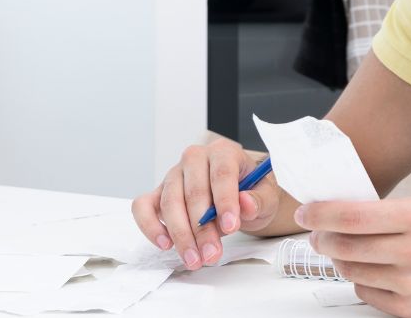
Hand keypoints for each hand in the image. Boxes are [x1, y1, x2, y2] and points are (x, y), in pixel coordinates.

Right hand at [131, 139, 279, 269]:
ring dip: (180, 235)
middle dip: (202, 228)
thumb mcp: (267, 196)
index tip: (231, 226)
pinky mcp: (158, 193)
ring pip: (170, 202)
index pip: (222, 174)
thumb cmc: (252, 193)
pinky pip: (143, 206)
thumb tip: (245, 204)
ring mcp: (173, 175)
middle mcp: (195, 158)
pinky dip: (150, 225)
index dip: (225, 201)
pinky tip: (165, 244)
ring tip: (194, 258)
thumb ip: (259, 200)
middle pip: (194, 192)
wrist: (241, 197)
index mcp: (224, 152)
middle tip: (211, 254)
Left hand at [301, 198, 410, 317]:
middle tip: (317, 231)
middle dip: (322, 237)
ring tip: (346, 248)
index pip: (352, 216)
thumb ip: (382, 209)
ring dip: (340, 258)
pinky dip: (361, 278)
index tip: (307, 211)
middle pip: (345, 246)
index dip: (321, 214)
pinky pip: (364, 291)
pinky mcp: (409, 308)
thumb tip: (334, 211)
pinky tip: (373, 267)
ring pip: (350, 270)